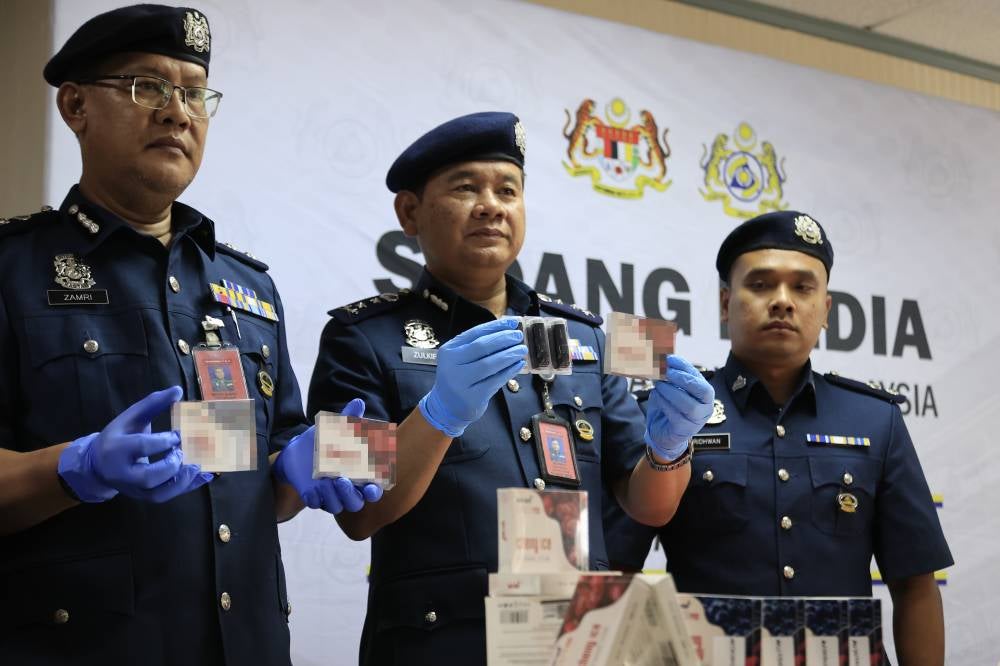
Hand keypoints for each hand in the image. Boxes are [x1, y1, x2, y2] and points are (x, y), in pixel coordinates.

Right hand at [58, 386, 213, 502]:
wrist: (99, 464)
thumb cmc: (120, 436)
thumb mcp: (131, 417)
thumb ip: (153, 403)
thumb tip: (178, 390)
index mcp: (115, 448)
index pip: (141, 446)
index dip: (164, 440)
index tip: (179, 434)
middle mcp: (121, 473)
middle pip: (148, 477)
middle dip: (171, 465)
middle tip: (182, 452)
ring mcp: (132, 489)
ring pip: (157, 494)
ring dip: (182, 481)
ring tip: (197, 465)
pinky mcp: (142, 497)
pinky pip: (165, 497)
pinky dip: (186, 487)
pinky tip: (203, 475)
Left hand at [273, 398, 383, 513]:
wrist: (298, 451)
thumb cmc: (325, 440)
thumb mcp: (335, 428)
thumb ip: (349, 419)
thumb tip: (358, 403)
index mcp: (358, 474)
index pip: (373, 489)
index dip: (374, 491)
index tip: (371, 486)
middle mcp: (347, 488)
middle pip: (356, 503)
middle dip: (350, 495)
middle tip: (341, 480)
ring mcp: (330, 494)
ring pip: (337, 507)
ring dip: (333, 497)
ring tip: (324, 481)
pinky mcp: (314, 497)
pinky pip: (316, 504)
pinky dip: (315, 499)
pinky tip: (311, 490)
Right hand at [419, 318, 526, 436]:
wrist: (447, 406)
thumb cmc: (459, 377)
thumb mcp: (460, 358)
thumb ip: (478, 345)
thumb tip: (507, 329)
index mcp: (449, 350)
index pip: (475, 333)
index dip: (496, 326)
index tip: (513, 322)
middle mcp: (451, 365)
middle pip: (482, 347)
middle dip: (504, 339)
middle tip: (519, 336)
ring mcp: (461, 382)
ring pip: (490, 364)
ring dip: (509, 355)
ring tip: (521, 350)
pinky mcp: (473, 397)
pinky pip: (495, 381)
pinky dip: (509, 371)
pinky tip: (518, 365)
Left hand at [645, 355, 714, 459]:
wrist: (664, 433)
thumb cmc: (669, 408)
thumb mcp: (671, 389)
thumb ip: (671, 376)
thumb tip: (664, 359)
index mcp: (704, 394)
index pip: (699, 378)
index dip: (685, 366)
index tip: (670, 359)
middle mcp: (705, 407)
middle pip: (703, 391)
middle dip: (684, 379)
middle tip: (666, 372)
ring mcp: (697, 420)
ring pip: (689, 405)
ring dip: (671, 391)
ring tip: (659, 385)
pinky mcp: (684, 430)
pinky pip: (676, 416)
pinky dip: (665, 403)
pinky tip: (657, 396)